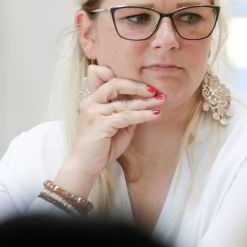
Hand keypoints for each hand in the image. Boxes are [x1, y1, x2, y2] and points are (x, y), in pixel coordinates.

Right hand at [57, 64, 163, 196]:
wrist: (85, 166)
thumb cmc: (101, 148)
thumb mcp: (117, 126)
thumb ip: (126, 113)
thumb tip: (145, 103)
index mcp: (92, 101)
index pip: (108, 80)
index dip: (128, 80)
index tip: (147, 86)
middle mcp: (90, 103)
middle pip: (115, 84)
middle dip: (137, 85)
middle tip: (155, 90)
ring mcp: (93, 113)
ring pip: (124, 102)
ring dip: (146, 102)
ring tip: (161, 101)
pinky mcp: (100, 124)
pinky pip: (127, 116)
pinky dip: (143, 115)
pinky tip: (156, 114)